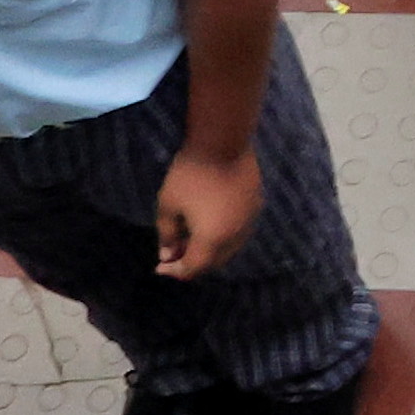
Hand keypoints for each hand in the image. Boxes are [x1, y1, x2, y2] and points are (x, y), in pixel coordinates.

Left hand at [154, 141, 259, 274]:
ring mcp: (248, 222)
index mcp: (212, 240)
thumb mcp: (168, 204)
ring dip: (209, 251)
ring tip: (191, 240)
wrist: (223, 143)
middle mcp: (234, 238)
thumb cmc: (190, 174)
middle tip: (174, 254)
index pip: (193, 268)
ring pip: (228, 249)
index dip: (175, 271)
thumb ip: (167, 234)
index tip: (159, 267)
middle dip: (192, 262)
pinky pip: (237, 232)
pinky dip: (222, 236)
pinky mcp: (255, 207)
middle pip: (213, 262)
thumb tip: (167, 255)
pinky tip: (211, 224)